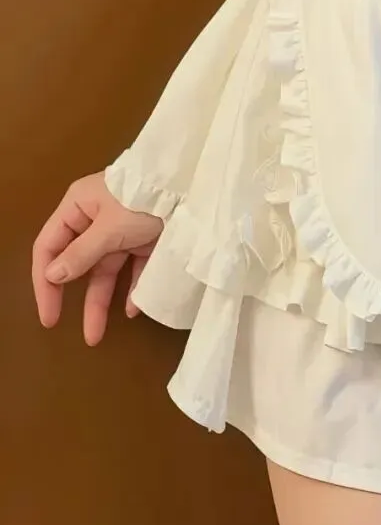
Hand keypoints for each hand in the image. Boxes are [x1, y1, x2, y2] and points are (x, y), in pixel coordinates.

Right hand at [31, 172, 163, 346]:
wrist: (193, 188)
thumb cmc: (142, 200)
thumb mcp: (109, 228)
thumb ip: (81, 254)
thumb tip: (51, 276)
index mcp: (78, 206)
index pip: (49, 246)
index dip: (43, 280)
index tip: (47, 312)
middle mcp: (95, 218)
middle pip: (75, 262)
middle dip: (69, 295)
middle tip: (55, 324)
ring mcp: (121, 230)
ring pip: (104, 271)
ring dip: (99, 301)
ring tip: (94, 337)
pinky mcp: (145, 239)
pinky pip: (133, 270)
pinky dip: (132, 290)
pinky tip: (132, 310)